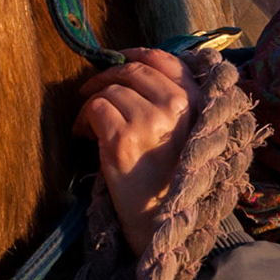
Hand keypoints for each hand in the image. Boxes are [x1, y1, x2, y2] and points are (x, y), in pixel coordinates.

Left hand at [73, 48, 202, 254]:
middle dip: (106, 77)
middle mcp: (176, 108)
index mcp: (196, 103)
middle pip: (132, 71)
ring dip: (93, 104)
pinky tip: (84, 136)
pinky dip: (83, 120)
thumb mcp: (187, 135)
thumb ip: (172, 104)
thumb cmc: (171, 182)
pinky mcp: (122, 140)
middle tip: (91, 92)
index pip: (165, 60)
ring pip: (110, 91)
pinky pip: (95, 109)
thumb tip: (133, 71)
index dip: (136, 54)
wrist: (162, 224)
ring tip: (90, 126)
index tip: (117, 59)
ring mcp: (149, 122)